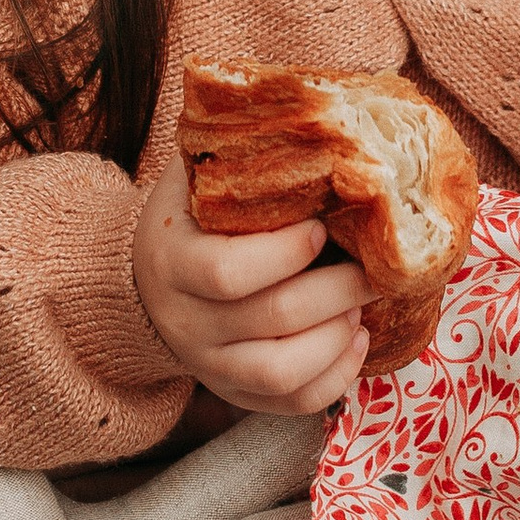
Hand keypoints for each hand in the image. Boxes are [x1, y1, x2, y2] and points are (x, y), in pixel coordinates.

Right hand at [130, 158, 369, 418]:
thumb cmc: (190, 216)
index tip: (318, 228)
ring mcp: (210, 366)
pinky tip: (356, 337)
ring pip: (282, 373)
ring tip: (360, 304)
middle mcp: (186, 323)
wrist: (146, 278)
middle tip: (372, 266)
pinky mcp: (236, 393)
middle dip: (337, 290)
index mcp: (172, 262)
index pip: (226, 273)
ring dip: (337, 337)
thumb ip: (239, 152)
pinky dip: (336, 376)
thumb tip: (318, 116)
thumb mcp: (195, 177)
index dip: (284, 253)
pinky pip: (292, 403)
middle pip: (271, 319)